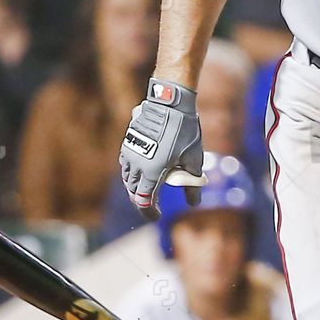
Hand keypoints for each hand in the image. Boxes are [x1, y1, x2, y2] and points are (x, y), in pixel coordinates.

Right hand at [119, 78, 204, 213]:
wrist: (170, 103)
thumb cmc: (184, 131)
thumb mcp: (193, 160)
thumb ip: (192, 184)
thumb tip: (193, 203)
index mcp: (152, 172)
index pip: (143, 201)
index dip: (149, 212)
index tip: (157, 216)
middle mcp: (136, 165)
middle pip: (133, 192)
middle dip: (142, 201)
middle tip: (153, 205)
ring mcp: (129, 152)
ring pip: (127, 178)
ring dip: (135, 188)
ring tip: (148, 190)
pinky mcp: (127, 142)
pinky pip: (126, 164)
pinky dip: (132, 173)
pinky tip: (142, 171)